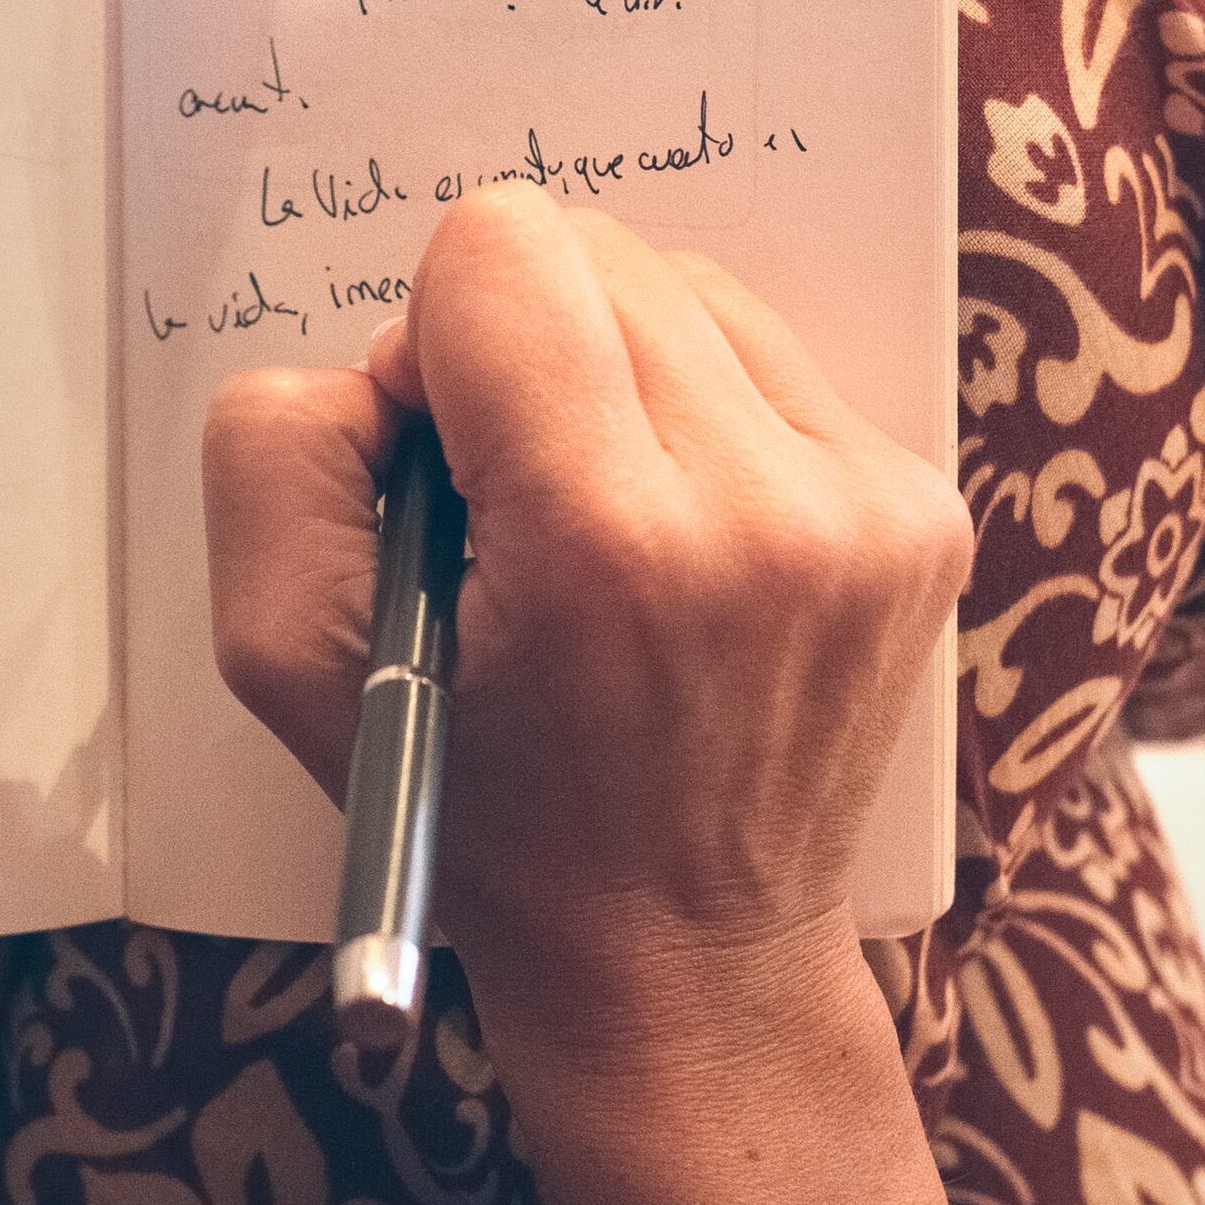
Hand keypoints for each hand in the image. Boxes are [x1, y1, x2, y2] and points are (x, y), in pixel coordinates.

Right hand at [204, 185, 970, 1047]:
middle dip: (524, 351)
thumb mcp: (286, 660)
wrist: (684, 957)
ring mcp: (867, 505)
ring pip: (693, 291)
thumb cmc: (479, 812)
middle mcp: (766, 504)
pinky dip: (708, 426)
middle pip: (599, 251)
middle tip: (514, 513)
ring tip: (605, 535)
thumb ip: (281, 453)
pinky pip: (776, 365)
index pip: (504, 247)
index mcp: (606, 538)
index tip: (447, 474)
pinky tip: (685, 549)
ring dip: (621, 377)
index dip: (433, 343)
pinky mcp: (924, 511)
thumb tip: (393, 351)